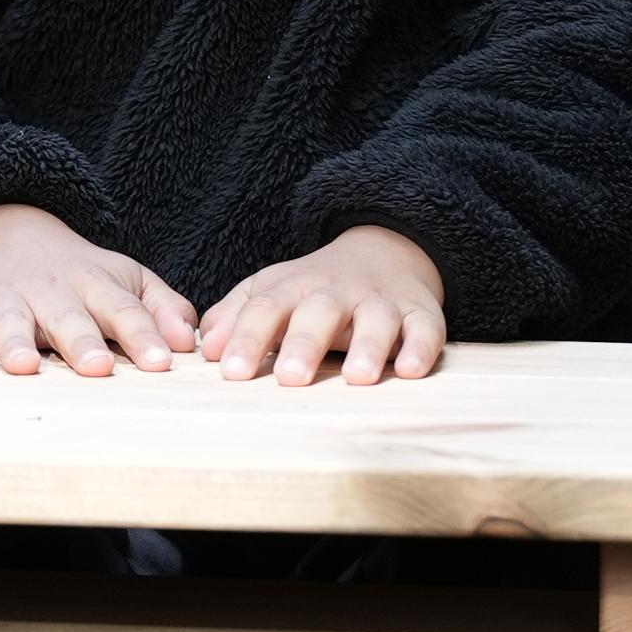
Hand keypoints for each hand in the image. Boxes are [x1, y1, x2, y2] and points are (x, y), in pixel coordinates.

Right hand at [0, 201, 199, 377]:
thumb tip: (188, 341)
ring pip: (13, 320)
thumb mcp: (128, 281)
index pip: (124, 310)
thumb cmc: (82, 279)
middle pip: (69, 318)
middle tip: (97, 368)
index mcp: (96, 284)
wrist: (14, 240)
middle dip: (81, 342)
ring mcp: (9, 298)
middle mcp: (52, 290)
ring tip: (24, 367)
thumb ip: (162, 308)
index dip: (142, 335)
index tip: (160, 363)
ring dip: (16, 342)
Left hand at [198, 225, 446, 386]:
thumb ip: (234, 317)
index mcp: (293, 288)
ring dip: (368, 347)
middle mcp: (337, 292)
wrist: (383, 252)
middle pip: (319, 312)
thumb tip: (206, 348)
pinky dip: (421, 348)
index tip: (231, 371)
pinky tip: (411, 371)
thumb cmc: (312, 289)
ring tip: (356, 378)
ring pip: (376, 320)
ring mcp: (380, 301)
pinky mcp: (420, 313)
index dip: (246, 337)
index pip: (265, 308)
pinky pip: (425, 328)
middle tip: (289, 379)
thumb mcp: (268, 291)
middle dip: (304, 344)